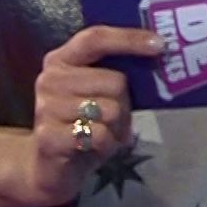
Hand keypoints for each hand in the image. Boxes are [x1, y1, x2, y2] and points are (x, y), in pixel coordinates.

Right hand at [15, 25, 163, 206]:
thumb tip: (154, 60)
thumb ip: (114, 77)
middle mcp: (50, 79)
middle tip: (115, 120)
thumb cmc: (81, 125)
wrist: (47, 168)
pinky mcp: (49, 136)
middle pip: (114, 81)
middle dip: (125, 104)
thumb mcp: (97, 96)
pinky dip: (107, 145)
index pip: (95, 38)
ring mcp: (46, 107)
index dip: (128, 39)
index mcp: (61, 60)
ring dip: (116, 128)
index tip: (160, 44)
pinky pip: (99, 135)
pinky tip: (94, 148)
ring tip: (103, 134)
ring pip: (110, 110)